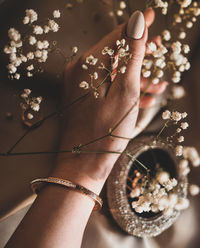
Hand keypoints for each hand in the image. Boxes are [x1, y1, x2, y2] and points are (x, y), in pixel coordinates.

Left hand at [52, 9, 158, 192]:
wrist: (83, 163)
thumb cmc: (105, 131)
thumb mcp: (126, 91)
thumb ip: (132, 56)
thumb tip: (139, 22)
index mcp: (87, 65)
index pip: (116, 36)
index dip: (137, 27)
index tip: (153, 16)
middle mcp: (80, 72)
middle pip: (115, 54)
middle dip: (139, 53)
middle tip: (159, 48)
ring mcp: (80, 86)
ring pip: (113, 73)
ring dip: (137, 76)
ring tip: (158, 81)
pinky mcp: (84, 99)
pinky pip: (107, 88)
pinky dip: (125, 90)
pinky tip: (146, 97)